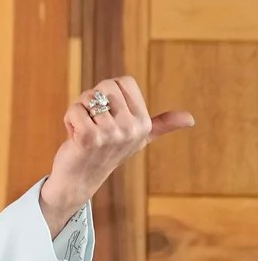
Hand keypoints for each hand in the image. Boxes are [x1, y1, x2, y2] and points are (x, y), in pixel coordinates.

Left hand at [39, 76, 194, 235]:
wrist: (80, 179)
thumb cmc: (107, 152)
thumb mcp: (139, 137)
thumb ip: (162, 125)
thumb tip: (191, 119)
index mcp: (144, 123)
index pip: (123, 82)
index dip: (108, 93)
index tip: (108, 114)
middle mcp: (132, 128)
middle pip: (106, 85)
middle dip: (92, 100)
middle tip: (92, 122)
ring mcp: (112, 134)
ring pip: (87, 97)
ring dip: (79, 111)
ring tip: (84, 131)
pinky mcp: (90, 138)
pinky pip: (74, 110)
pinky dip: (69, 119)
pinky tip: (75, 137)